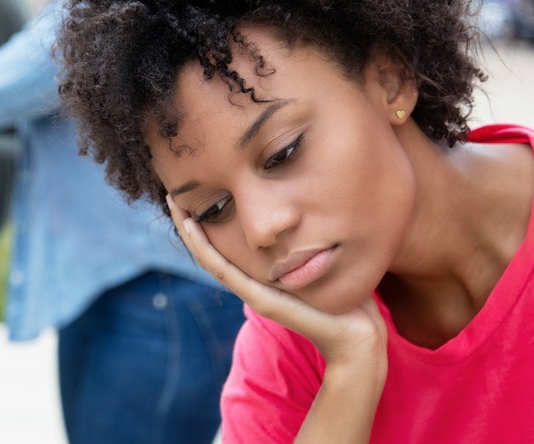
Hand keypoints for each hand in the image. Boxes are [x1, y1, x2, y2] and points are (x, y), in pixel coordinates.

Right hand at [166, 196, 386, 364]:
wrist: (360, 338)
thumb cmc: (349, 303)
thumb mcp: (323, 265)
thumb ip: (311, 250)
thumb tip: (312, 222)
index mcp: (263, 280)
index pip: (225, 250)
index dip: (206, 227)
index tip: (192, 199)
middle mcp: (253, 287)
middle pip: (209, 252)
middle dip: (189, 223)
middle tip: (173, 196)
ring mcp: (254, 294)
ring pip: (209, 258)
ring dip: (189, 231)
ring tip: (175, 204)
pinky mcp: (262, 300)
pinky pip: (223, 270)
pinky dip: (203, 248)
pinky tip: (192, 226)